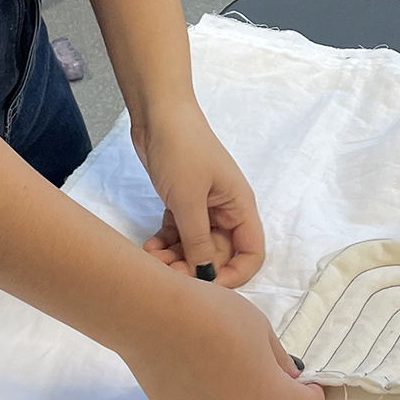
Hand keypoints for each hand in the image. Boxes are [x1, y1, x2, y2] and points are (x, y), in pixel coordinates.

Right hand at [126, 278, 324, 399]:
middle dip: (269, 396)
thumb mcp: (260, 327)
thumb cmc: (213, 315)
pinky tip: (193, 373)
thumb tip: (286, 375)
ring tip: (217, 365)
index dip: (312, 395)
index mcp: (270, 398)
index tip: (303, 381)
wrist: (153, 318)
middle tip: (252, 363)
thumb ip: (279, 359)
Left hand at [133, 101, 264, 285]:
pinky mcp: (181, 202)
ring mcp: (203, 206)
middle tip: (166, 273)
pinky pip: (179, 233)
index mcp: (239, 207)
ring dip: (175, 257)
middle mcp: (225, 211)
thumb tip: (206, 278)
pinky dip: (166, 242)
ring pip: (195, 246)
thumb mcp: (189, 199)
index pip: (251, 253)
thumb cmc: (181, 151)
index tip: (205, 286)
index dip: (233, 274)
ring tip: (152, 257)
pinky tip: (149, 246)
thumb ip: (198, 241)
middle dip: (195, 267)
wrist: (157, 114)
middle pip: (218, 253)